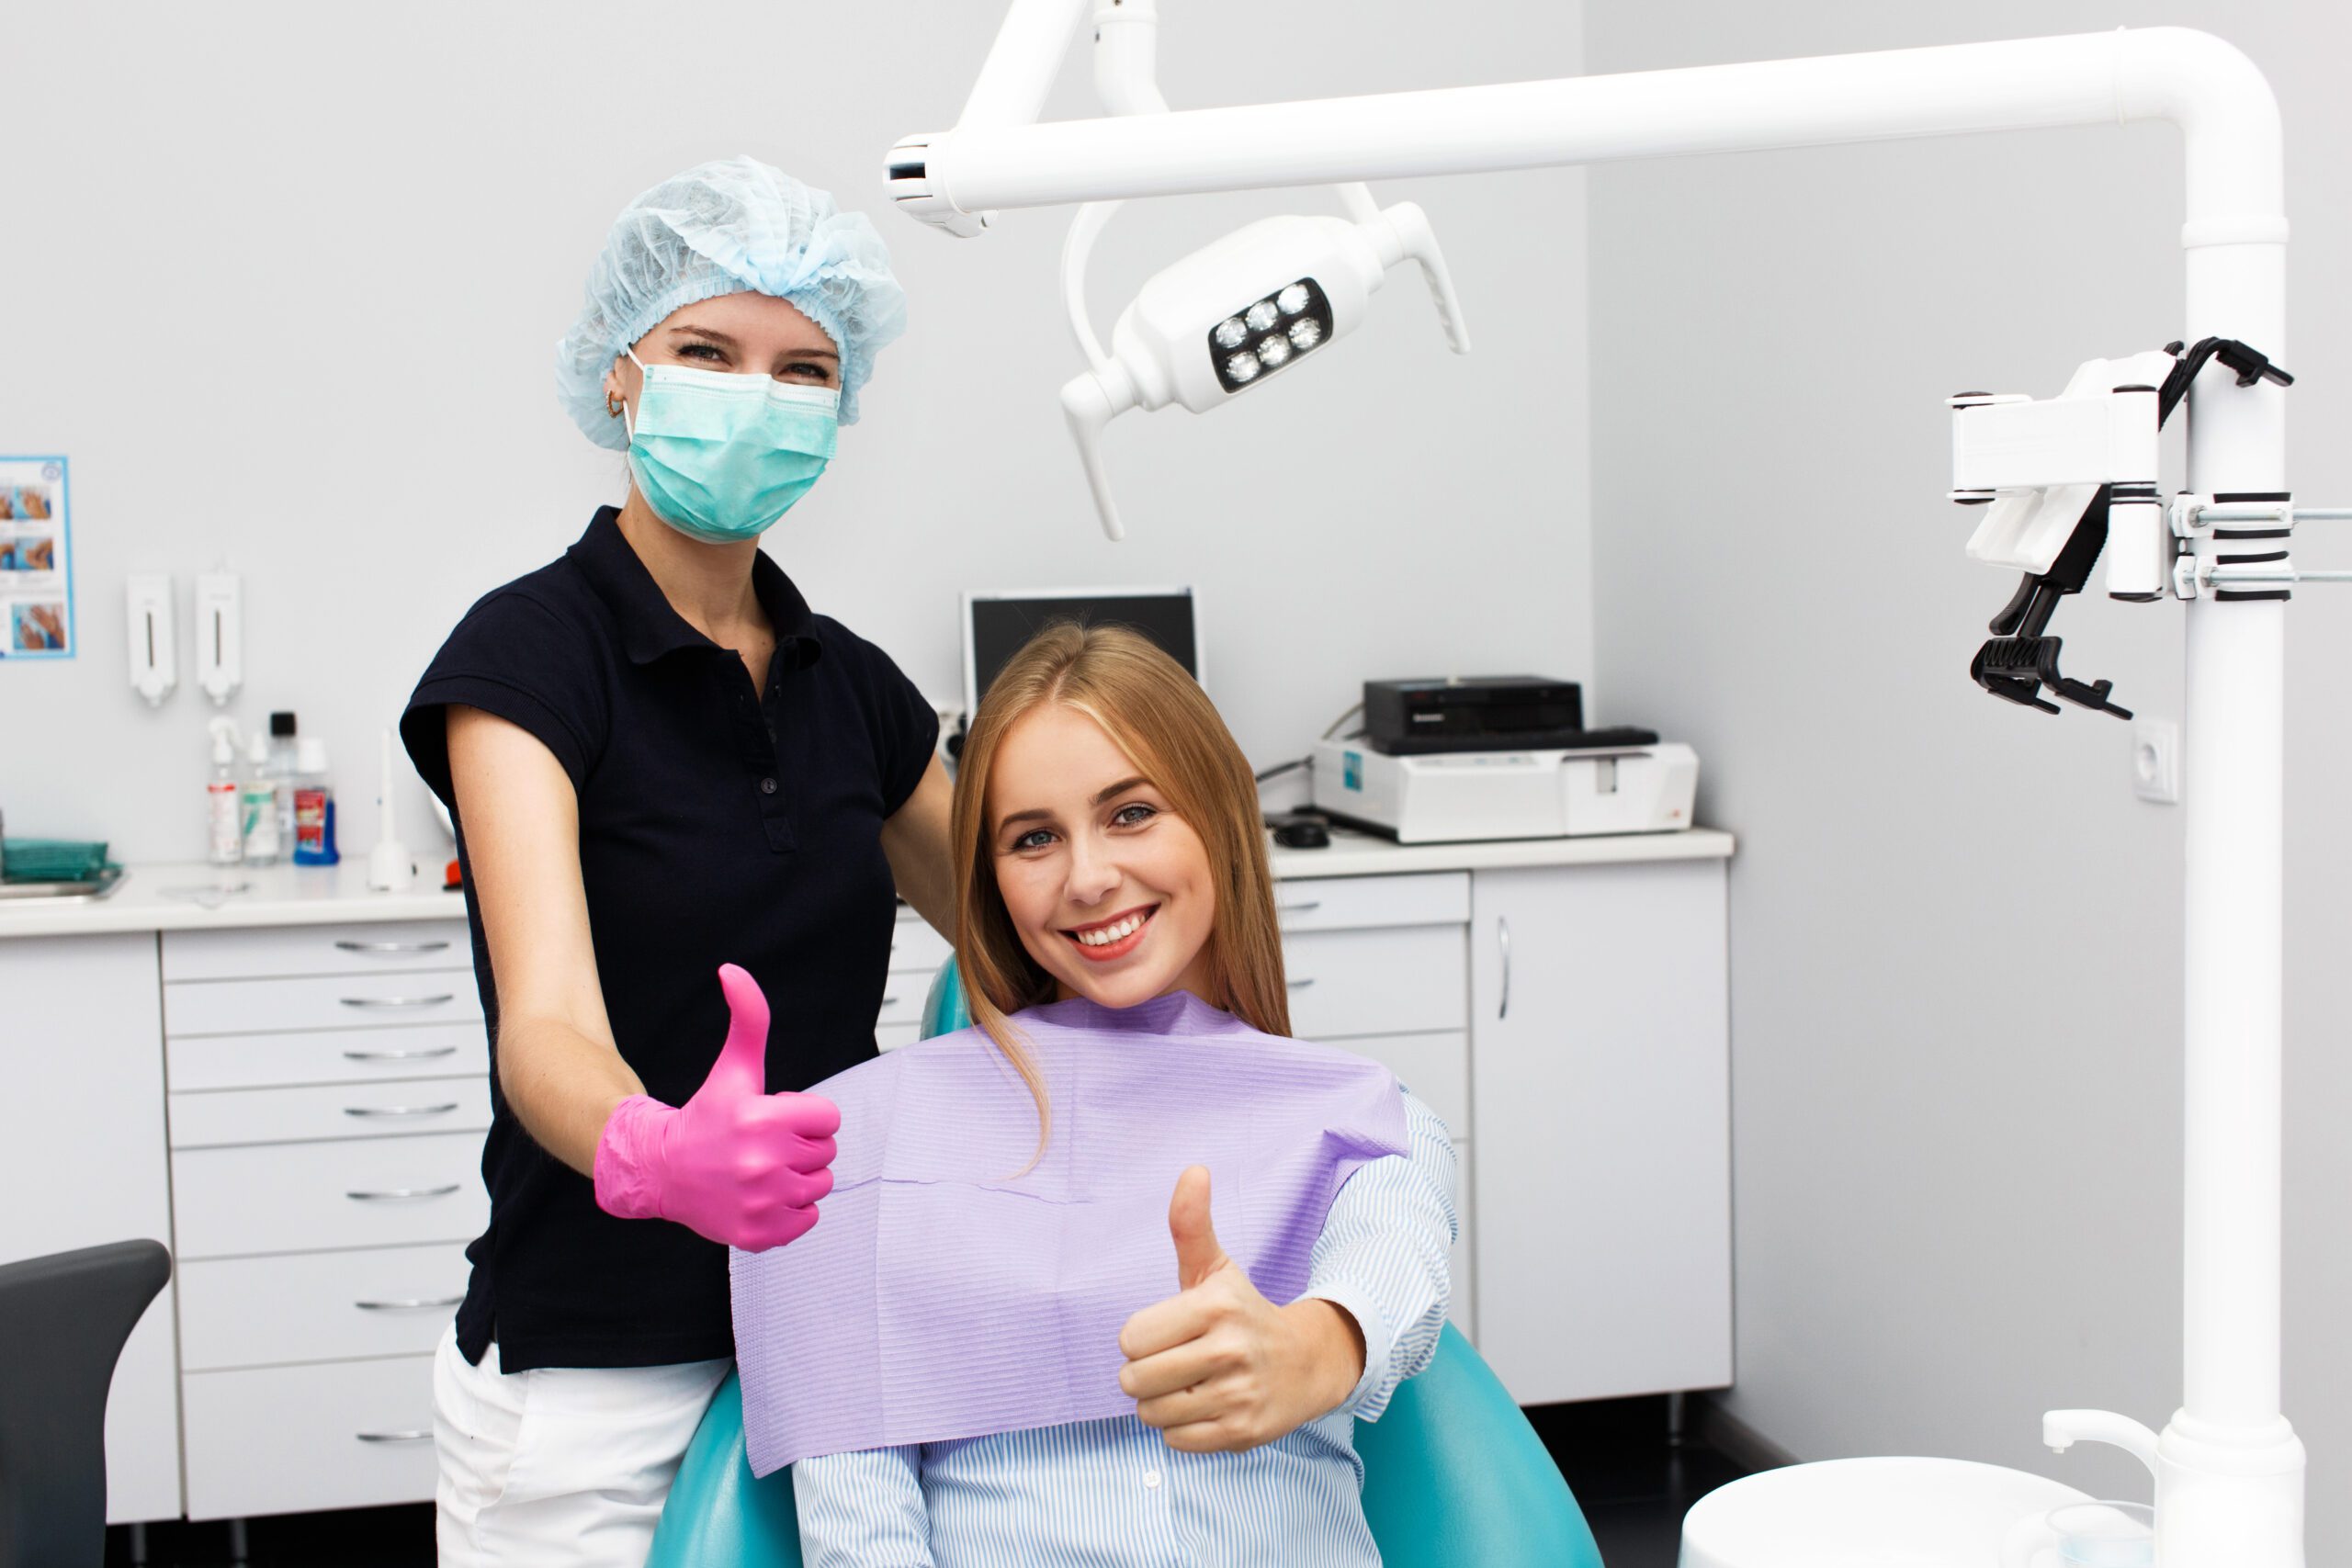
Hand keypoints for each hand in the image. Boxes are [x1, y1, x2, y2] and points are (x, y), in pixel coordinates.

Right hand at [593, 963, 840, 1250]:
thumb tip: (732, 969)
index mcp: (761, 1119)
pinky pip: (808, 1219)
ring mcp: (760, 1203)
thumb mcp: (733, 1066)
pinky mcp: (759, 1235)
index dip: (806, 1115)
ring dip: (798, 1177)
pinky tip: (761, 1196)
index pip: (828, 1118)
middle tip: (764, 1144)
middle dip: (802, 1144)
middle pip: (825, 1152)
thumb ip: (748, 1016)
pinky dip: (791, 1211)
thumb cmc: (707, 1114)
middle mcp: (762, 1163)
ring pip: (819, 1185)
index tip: (776, 1116)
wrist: (663, 1171)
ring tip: (762, 1169)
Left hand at [1116, 1166, 1366, 1452]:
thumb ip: (1191, 1224)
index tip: (1168, 1333)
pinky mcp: (1243, 1432)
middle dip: (1145, 1375)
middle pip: (1135, 1380)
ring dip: (1161, 1404)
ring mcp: (1238, 1394)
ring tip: (1189, 1386)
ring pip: (1152, 1414)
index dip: (1141, 1338)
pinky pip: (1176, 1441)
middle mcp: (1229, 1350)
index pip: (1130, 1338)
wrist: (1308, 1363)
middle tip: (1175, 1363)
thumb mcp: (1217, 1268)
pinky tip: (1205, 1408)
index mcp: (1215, 1305)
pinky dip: (1181, 1430)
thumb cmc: (1244, 1313)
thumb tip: (1194, 1169)